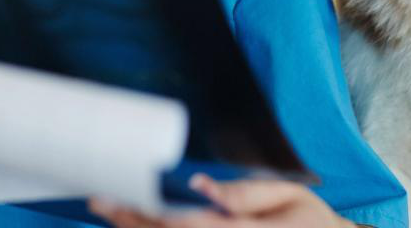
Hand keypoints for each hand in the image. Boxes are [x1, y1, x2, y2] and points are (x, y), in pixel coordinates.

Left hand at [88, 174, 353, 227]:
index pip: (188, 227)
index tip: (116, 197)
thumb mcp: (289, 196)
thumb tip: (201, 187)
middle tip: (100, 200)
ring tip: (110, 211)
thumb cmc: (310, 221)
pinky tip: (137, 225)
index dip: (147, 215)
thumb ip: (246, 194)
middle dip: (131, 225)